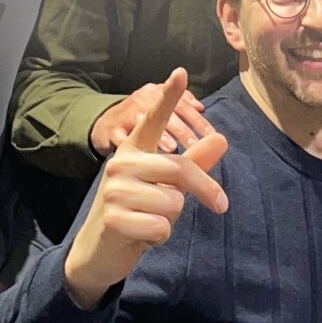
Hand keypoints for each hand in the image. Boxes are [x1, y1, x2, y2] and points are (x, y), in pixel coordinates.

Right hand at [65, 68, 228, 307]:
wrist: (100, 250)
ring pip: (173, 203)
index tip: (180, 72)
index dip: (168, 97)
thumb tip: (222, 138)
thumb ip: (194, 162)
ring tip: (150, 219)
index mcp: (135, 150)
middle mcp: (121, 163)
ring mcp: (114, 190)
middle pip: (180, 168)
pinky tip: (140, 236)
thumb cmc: (139, 210)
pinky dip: (159, 237)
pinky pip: (161, 227)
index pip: (154, 120)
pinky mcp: (113, 218)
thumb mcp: (167, 185)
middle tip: (220, 205)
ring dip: (171, 219)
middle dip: (205, 191)